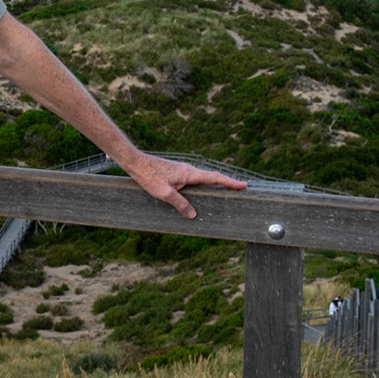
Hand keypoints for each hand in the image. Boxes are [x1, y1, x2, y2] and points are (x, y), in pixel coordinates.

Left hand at [116, 153, 245, 218]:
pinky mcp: (175, 173)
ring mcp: (182, 171)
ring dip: (213, 184)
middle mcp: (188, 170)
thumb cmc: (148, 176)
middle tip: (239, 190)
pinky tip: (199, 193)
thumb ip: (180, 204)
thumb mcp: (164, 193)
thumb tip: (193, 214)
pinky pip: (193, 180)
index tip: (243, 185)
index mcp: (189, 173)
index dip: (230, 182)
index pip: (214, 178)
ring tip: (223, 193)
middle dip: (225, 183)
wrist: (135, 162)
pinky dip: (201, 185)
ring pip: (201, 179)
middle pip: (211, 177)